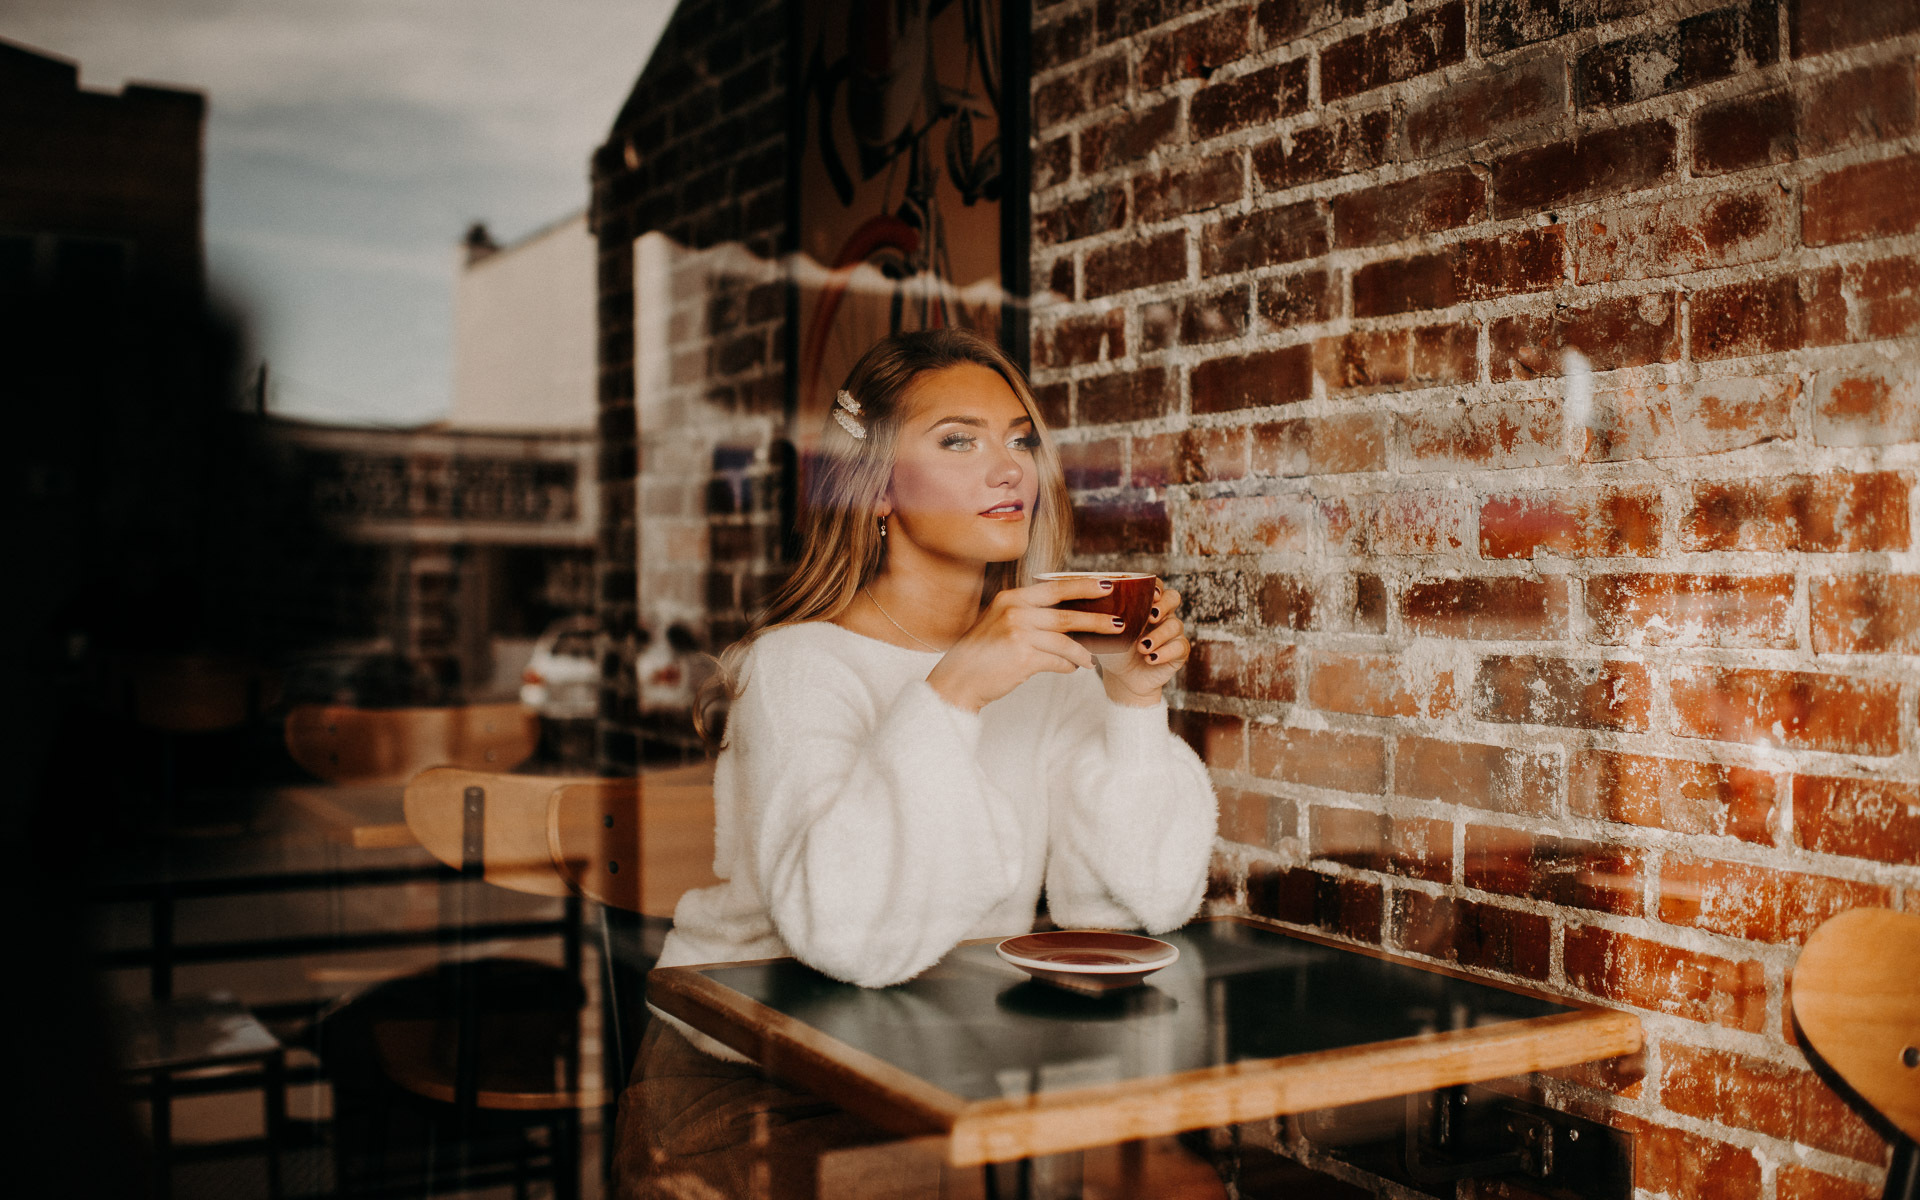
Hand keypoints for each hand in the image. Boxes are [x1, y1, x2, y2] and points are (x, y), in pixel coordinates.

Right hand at [925, 578, 1123, 712]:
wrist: (958, 680)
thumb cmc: (982, 654)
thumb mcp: (999, 622)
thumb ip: (1027, 614)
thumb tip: (1067, 618)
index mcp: (1010, 598)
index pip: (1054, 588)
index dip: (1083, 586)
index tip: (1107, 584)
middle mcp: (1014, 611)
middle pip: (1066, 614)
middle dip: (1097, 620)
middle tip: (1119, 623)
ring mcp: (1017, 633)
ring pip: (1065, 641)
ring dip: (1083, 652)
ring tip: (1093, 660)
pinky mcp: (1022, 657)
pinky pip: (1057, 661)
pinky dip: (1068, 667)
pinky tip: (1072, 670)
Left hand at [1098, 586, 1187, 707]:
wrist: (1122, 677)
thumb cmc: (1112, 649)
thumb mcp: (1103, 633)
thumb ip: (1101, 618)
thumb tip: (1086, 604)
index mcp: (1146, 605)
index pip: (1157, 587)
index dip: (1156, 587)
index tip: (1151, 594)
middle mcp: (1162, 615)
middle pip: (1173, 598)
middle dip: (1164, 605)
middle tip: (1150, 617)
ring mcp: (1172, 633)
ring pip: (1176, 625)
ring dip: (1159, 635)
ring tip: (1142, 647)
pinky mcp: (1179, 652)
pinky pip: (1180, 647)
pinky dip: (1165, 652)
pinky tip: (1150, 658)